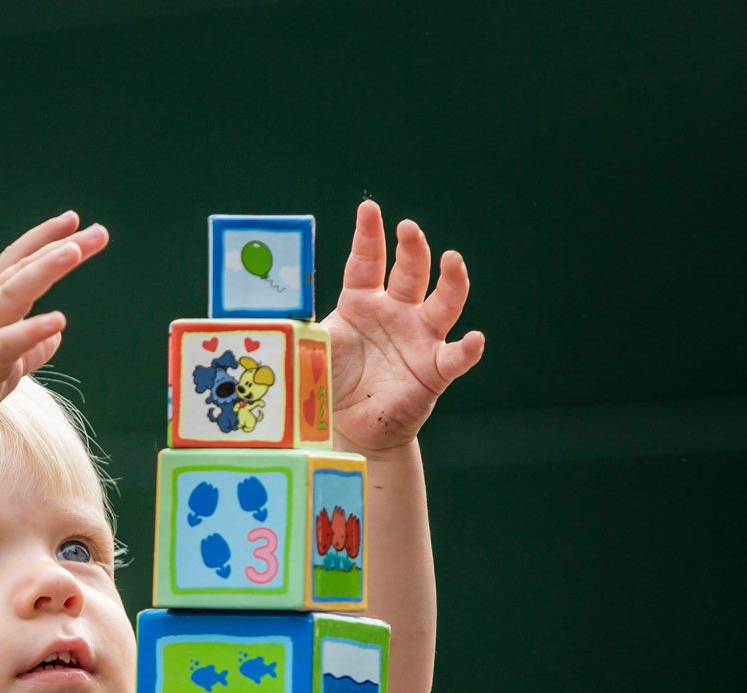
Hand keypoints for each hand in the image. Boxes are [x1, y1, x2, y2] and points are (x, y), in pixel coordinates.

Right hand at [0, 210, 108, 454]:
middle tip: (99, 232)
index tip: (74, 222)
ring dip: (43, 270)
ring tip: (73, 252)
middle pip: (22, 270)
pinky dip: (32, 330)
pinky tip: (59, 321)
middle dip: (60, 249)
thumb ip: (29, 349)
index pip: (17, 264)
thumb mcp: (2, 367)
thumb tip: (57, 336)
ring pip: (11, 294)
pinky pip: (7, 343)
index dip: (44, 241)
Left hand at [322, 200, 485, 456]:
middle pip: (411, 272)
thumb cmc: (331, 382)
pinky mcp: (434, 370)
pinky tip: (474, 339)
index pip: (367, 261)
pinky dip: (467, 349)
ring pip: (443, 303)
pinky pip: (455, 357)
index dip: (369, 235)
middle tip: (409, 228)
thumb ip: (301, 332)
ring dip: (451, 281)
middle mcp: (396, 312)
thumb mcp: (313, 351)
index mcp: (362, 301)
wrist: (350, 428)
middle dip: (412, 248)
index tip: (369, 209)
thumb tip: (271, 321)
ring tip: (453, 260)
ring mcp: (419, 339)